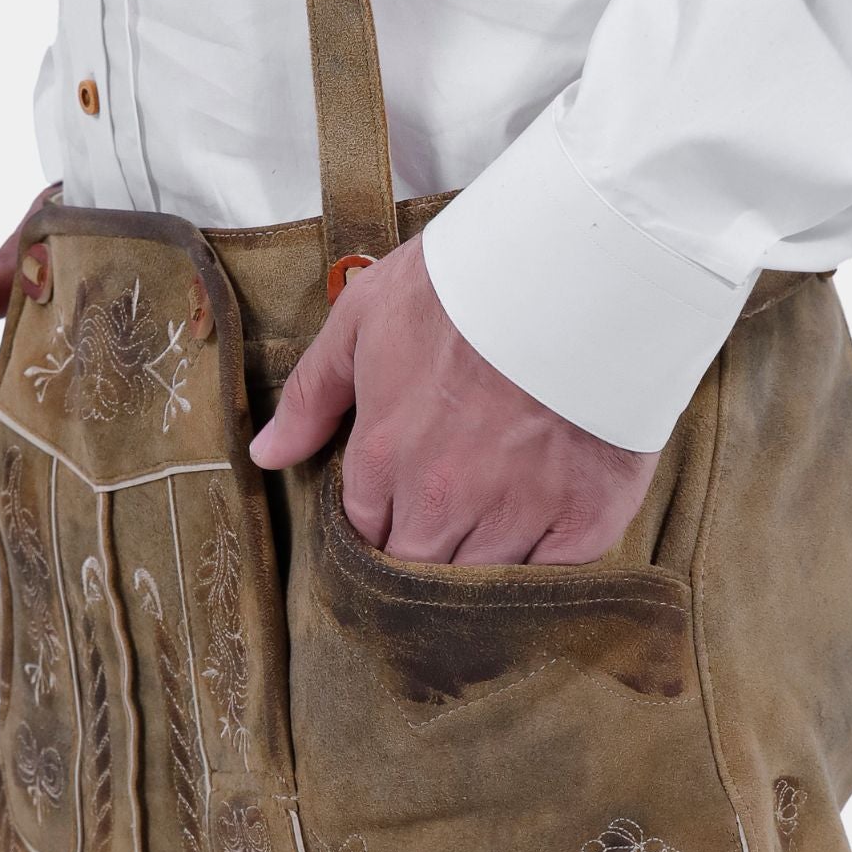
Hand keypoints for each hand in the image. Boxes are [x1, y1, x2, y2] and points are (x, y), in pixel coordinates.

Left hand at [250, 235, 659, 562]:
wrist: (580, 267)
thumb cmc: (467, 284)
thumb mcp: (365, 317)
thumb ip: (312, 395)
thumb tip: (265, 456)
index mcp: (384, 458)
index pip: (364, 534)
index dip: (381, 522)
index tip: (401, 500)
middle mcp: (444, 500)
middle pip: (418, 571)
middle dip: (423, 552)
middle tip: (449, 516)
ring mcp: (518, 515)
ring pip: (481, 584)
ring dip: (481, 565)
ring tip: (498, 523)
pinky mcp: (586, 518)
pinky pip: (554, 577)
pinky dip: (547, 567)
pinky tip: (548, 531)